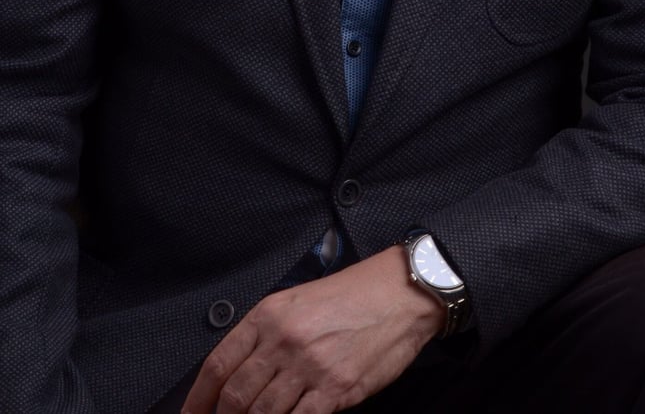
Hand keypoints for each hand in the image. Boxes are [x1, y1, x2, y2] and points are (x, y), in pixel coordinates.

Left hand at [181, 245, 443, 412]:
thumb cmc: (350, 296)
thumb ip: (266, 335)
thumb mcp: (297, 302)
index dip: (197, 400)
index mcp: (269, 315)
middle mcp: (283, 340)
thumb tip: (237, 375)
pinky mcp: (336, 389)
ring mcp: (309, 366)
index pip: (218, 364)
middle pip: (235, 396)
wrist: (399, 293)